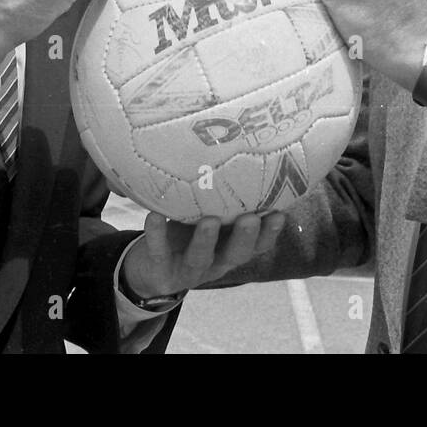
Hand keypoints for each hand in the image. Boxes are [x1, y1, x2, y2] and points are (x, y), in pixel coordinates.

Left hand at [121, 211, 286, 297]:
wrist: (147, 270)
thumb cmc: (184, 235)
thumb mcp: (204, 220)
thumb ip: (221, 204)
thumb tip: (237, 156)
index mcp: (229, 251)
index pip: (256, 246)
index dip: (269, 234)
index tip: (279, 213)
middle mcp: (214, 264)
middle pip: (235, 255)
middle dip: (244, 238)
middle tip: (250, 218)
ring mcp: (187, 270)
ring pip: (200, 259)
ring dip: (206, 240)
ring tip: (209, 221)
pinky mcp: (160, 270)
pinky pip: (158, 252)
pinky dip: (157, 234)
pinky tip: (154, 215)